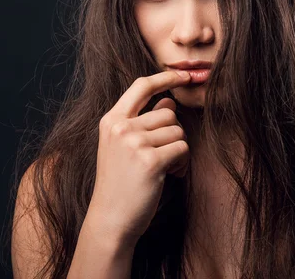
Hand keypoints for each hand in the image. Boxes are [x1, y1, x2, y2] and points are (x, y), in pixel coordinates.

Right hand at [87, 70, 191, 244]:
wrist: (111, 220)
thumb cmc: (120, 183)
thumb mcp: (122, 147)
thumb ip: (142, 121)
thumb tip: (170, 100)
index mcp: (111, 120)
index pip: (141, 86)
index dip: (165, 78)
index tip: (183, 75)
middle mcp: (120, 127)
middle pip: (168, 112)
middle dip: (172, 134)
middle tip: (162, 156)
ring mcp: (134, 143)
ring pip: (178, 131)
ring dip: (178, 151)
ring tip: (163, 168)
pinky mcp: (151, 161)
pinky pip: (182, 149)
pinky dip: (181, 164)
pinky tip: (168, 176)